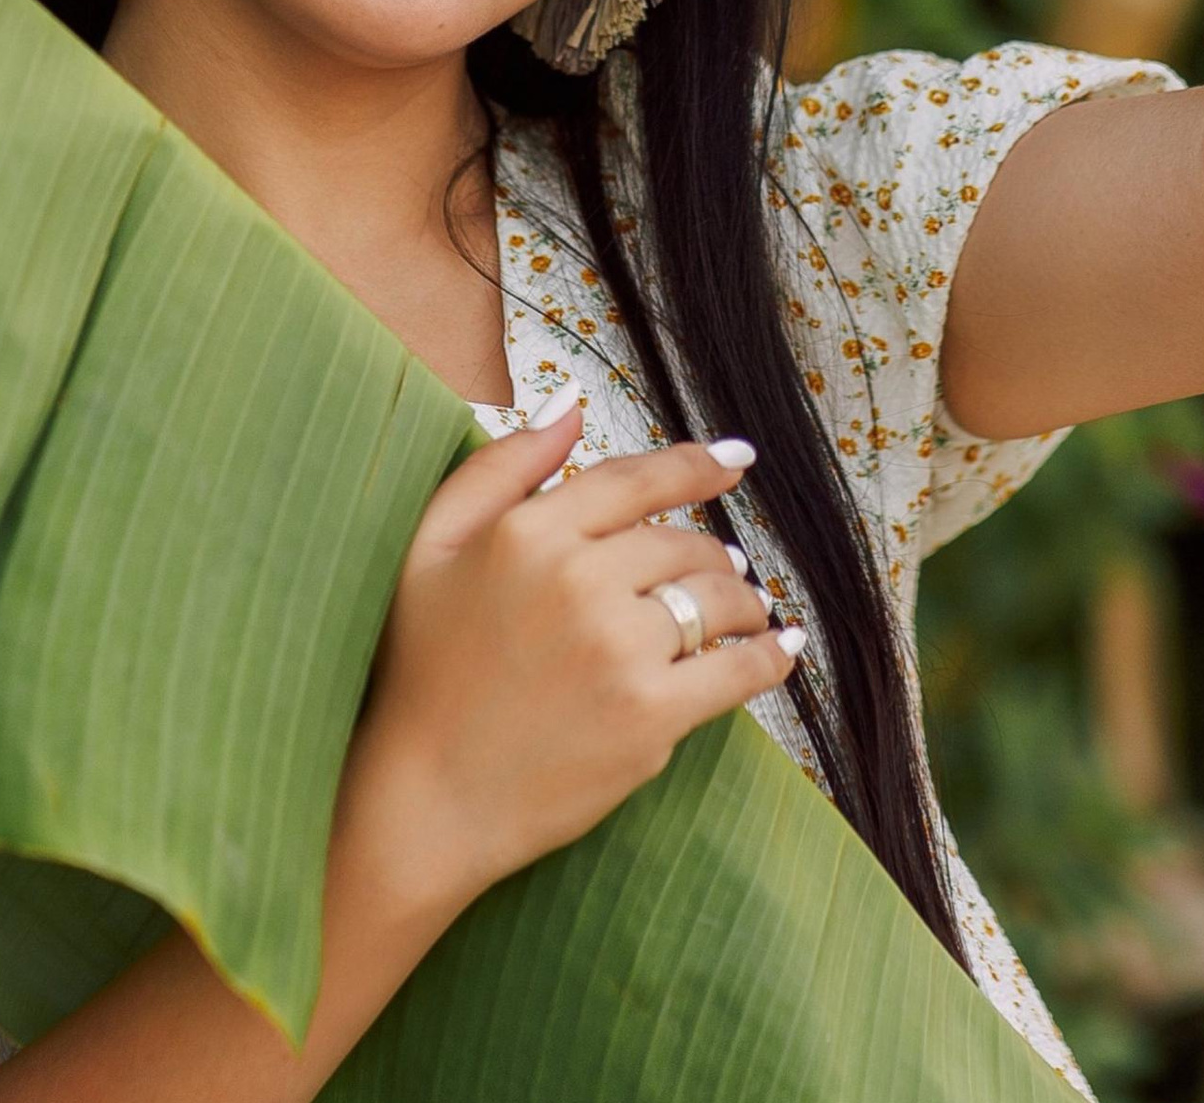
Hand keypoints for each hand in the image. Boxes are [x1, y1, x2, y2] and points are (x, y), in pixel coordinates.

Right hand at [341, 396, 799, 915]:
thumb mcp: (431, 545)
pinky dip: (769, 657)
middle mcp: (581, 580)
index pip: (637, 480)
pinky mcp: (650, 717)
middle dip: (709, 549)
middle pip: (682, 542)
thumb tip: (567, 404)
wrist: (423, 800)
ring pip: (716, 599)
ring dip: (742, 599)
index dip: (696, 464)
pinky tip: (782, 648)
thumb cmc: (422, 670)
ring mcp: (620, 650)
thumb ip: (502, 465)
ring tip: (748, 607)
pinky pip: (737, 672)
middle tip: (722, 563)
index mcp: (530, 532)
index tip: (737, 457)